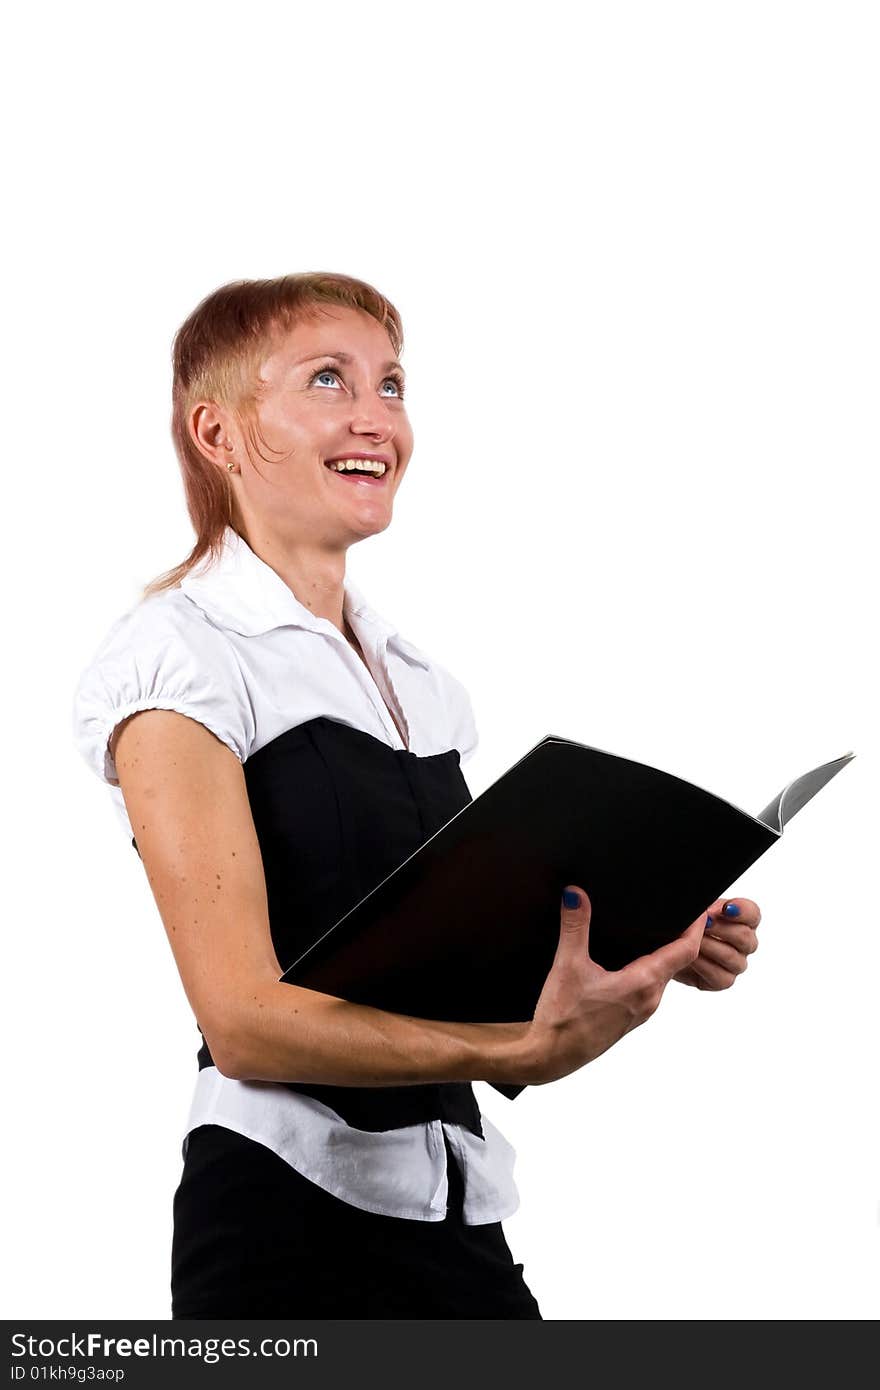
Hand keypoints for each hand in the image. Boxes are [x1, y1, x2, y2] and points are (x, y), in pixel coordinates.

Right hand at [523, 886, 704, 1084]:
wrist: (550, 1056)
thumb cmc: (561, 1018)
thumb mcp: (567, 966)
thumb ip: (575, 927)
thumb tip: (575, 894)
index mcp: (642, 984)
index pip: (685, 951)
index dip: (696, 928)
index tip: (701, 909)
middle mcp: (649, 999)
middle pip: (678, 962)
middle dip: (684, 937)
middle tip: (684, 912)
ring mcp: (641, 1010)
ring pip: (664, 975)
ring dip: (668, 954)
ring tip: (664, 930)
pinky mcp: (629, 1017)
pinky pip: (651, 987)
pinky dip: (653, 969)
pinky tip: (636, 960)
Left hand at [673, 897, 760, 989]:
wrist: (668, 946)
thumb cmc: (686, 925)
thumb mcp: (696, 910)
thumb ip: (707, 908)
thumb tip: (708, 910)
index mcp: (743, 920)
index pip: (752, 914)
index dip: (742, 911)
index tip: (726, 908)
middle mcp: (744, 944)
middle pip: (744, 937)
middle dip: (721, 928)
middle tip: (703, 924)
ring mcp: (736, 963)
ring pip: (732, 957)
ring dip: (710, 946)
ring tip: (692, 940)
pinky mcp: (723, 980)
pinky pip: (721, 976)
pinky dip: (703, 965)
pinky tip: (691, 958)